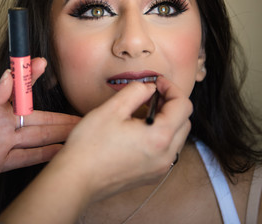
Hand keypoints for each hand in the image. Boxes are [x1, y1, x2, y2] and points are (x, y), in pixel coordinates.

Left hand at [0, 57, 80, 177]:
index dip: (33, 77)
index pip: (21, 89)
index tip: (42, 64)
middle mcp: (5, 121)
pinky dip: (44, 155)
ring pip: (39, 137)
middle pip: (40, 118)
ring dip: (58, 134)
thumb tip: (8, 78)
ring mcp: (4, 141)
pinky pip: (26, 157)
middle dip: (61, 116)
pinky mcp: (0, 161)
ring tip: (79, 132)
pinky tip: (60, 151)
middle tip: (82, 113)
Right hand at [0, 76, 191, 223]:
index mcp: (160, 137)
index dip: (171, 88)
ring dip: (167, 120)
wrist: (76, 179)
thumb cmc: (90, 145)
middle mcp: (166, 155)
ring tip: (142, 112)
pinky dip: (160, 136)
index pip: (183, 105)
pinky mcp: (151, 175)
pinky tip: (138, 130)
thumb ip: (136, 91)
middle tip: (150, 94)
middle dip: (171, 103)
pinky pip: (166, 150)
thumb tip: (150, 88)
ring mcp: (160, 168)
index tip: (155, 82)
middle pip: (185, 121)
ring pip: (177, 137)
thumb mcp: (112, 108)